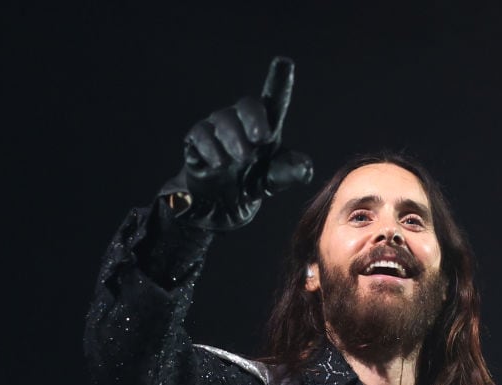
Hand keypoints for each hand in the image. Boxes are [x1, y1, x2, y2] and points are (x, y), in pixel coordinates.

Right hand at [171, 57, 312, 230]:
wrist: (218, 206)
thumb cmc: (249, 183)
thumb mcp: (272, 181)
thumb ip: (288, 173)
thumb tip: (305, 166)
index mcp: (265, 127)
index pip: (273, 99)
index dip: (278, 80)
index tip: (284, 62)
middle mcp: (240, 122)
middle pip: (247, 105)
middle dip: (254, 118)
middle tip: (261, 139)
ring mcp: (216, 129)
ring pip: (223, 120)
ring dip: (234, 138)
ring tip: (241, 158)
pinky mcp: (195, 142)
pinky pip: (200, 135)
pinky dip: (211, 148)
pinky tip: (218, 163)